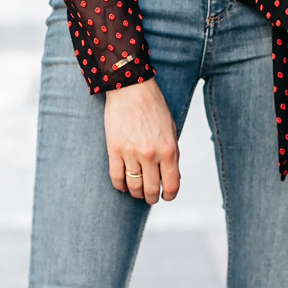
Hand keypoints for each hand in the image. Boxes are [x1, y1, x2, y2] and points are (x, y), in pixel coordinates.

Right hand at [104, 78, 180, 203]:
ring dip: (136, 193)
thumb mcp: (171, 130)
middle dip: (151, 198)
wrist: (131, 89)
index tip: (166, 196)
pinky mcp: (114, 150)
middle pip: (151, 189)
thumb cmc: (154, 107)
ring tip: (136, 191)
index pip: (171, 185)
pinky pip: (116, 177)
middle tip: (150, 198)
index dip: (169, 195)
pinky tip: (123, 185)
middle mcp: (150, 155)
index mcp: (169, 150)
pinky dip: (120, 185)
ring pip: (133, 186)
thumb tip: (172, 177)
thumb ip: (172, 154)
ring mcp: (131, 153)